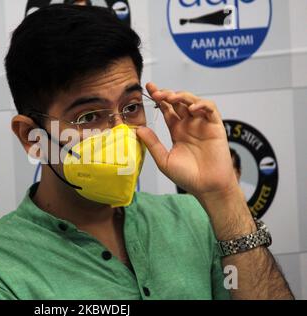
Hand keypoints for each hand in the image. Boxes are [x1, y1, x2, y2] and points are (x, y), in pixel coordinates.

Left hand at [137, 82, 238, 200]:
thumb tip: (139, 129)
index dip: (158, 97)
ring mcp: (202, 125)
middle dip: (167, 94)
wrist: (207, 187)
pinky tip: (192, 108)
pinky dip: (202, 105)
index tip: (148, 88)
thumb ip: (153, 144)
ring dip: (182, 96)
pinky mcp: (216, 127)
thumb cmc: (187, 177)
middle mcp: (189, 125)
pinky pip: (210, 110)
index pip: (166, 109)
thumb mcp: (164, 160)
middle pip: (178, 102)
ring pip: (193, 102)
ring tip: (171, 97)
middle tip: (157, 93)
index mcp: (176, 130)